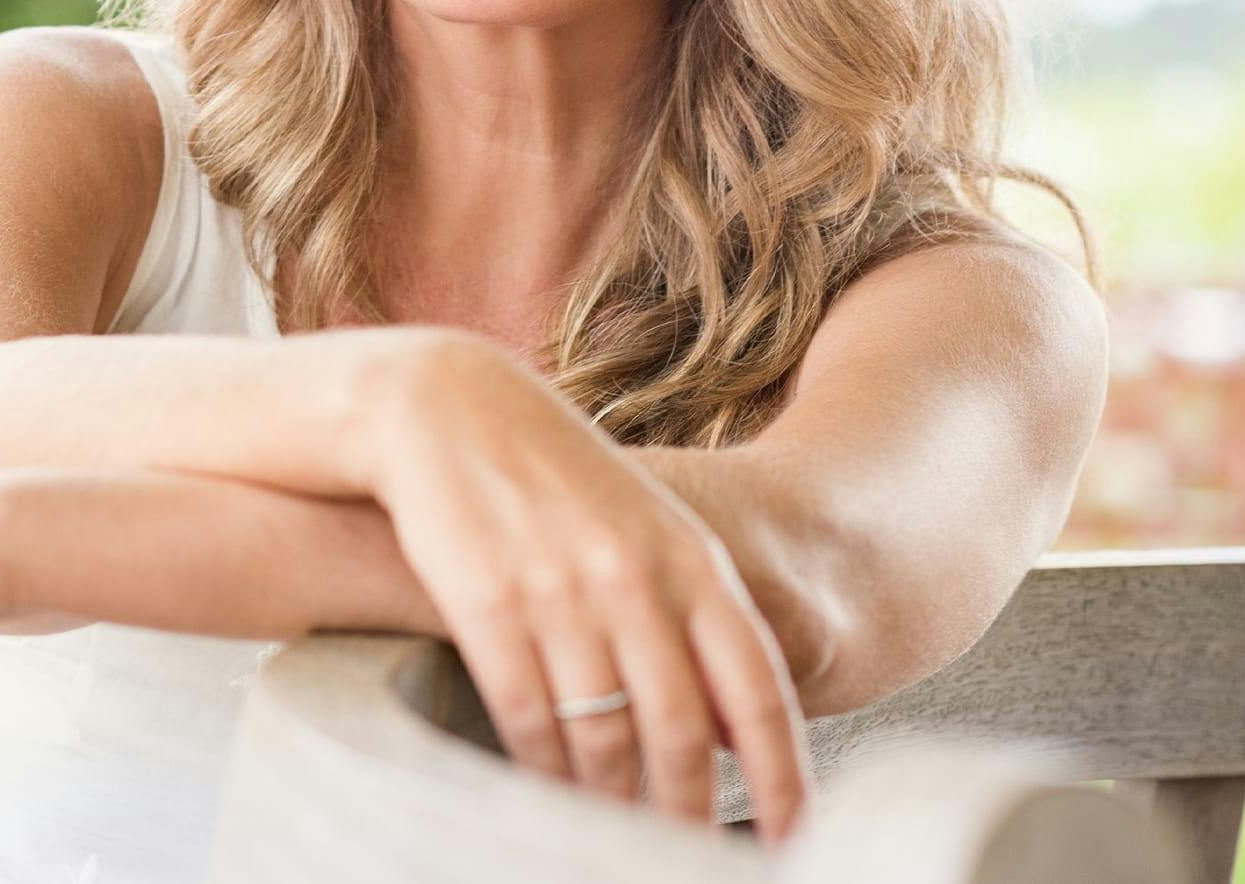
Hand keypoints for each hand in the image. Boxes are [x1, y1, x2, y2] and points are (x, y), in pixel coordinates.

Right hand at [368, 332, 812, 844]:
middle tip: (686, 862)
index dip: (783, 776)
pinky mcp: (488, 606)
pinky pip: (529, 724)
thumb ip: (693, 613)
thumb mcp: (644, 527)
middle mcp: (635, 579)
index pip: (756, 688)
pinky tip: (547, 799)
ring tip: (613, 841)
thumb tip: (735, 729)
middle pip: (683, 734)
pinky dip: (543, 777)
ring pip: (604, 743)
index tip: (794, 841)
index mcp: (689, 558)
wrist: (450, 407)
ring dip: (612, 809)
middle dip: (689, 816)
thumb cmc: (556, 475)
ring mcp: (562, 593)